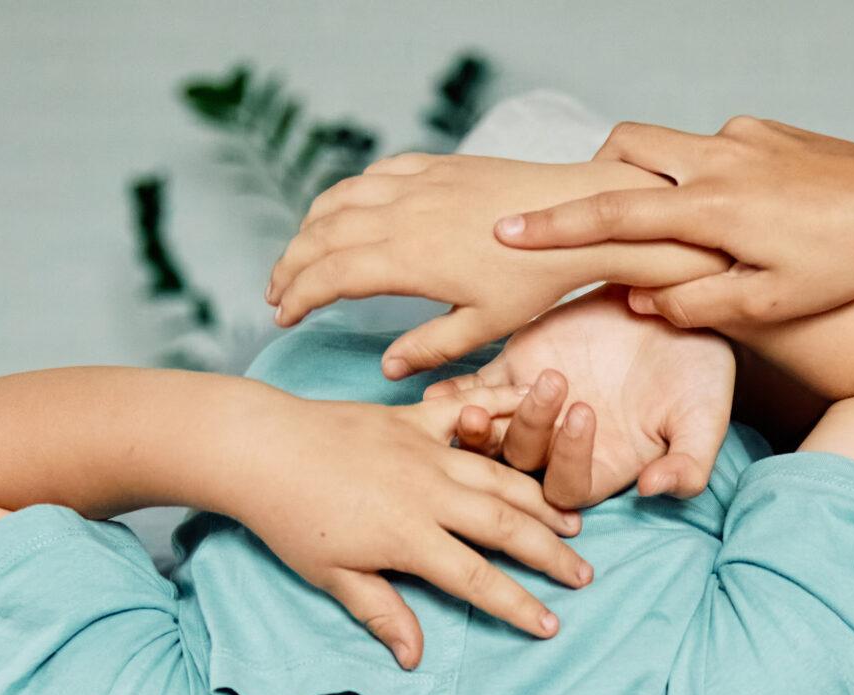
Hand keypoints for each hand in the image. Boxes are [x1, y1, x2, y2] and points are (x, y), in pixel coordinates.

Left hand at [239, 384, 593, 669]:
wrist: (257, 446)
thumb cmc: (287, 518)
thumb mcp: (331, 576)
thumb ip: (382, 613)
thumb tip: (415, 659)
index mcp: (408, 537)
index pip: (477, 579)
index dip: (518, 605)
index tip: (551, 625)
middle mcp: (427, 493)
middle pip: (505, 526)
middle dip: (549, 554)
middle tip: (585, 574)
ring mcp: (424, 451)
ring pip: (498, 475)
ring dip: (540, 499)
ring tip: (571, 520)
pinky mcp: (411, 420)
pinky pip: (467, 415)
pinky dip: (504, 414)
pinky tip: (535, 417)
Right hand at [262, 153, 728, 378]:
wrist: (577, 216)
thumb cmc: (536, 277)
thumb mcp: (485, 326)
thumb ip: (430, 347)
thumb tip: (389, 368)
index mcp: (405, 259)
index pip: (329, 276)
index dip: (298, 296)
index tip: (282, 315)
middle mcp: (400, 214)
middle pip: (321, 235)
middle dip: (291, 264)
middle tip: (276, 292)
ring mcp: (416, 184)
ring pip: (340, 199)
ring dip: (310, 227)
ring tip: (299, 255)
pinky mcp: (435, 165)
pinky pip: (374, 173)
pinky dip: (347, 193)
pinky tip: (343, 210)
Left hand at [432, 288, 733, 504]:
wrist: (676, 308)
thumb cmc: (698, 371)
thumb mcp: (704, 419)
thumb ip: (687, 464)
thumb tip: (653, 490)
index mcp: (602, 468)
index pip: (567, 486)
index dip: (568, 459)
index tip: (587, 411)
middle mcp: (561, 446)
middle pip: (522, 463)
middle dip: (523, 434)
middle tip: (544, 391)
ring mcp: (532, 407)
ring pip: (492, 433)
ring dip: (480, 424)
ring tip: (478, 406)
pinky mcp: (514, 365)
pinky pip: (475, 387)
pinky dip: (456, 393)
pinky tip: (446, 390)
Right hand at [495, 118, 853, 330]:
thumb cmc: (847, 265)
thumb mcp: (771, 305)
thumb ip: (698, 303)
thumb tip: (642, 300)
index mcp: (712, 208)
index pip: (612, 213)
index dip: (553, 227)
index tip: (504, 232)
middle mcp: (717, 159)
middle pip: (624, 149)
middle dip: (597, 179)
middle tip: (599, 223)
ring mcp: (739, 137)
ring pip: (664, 143)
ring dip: (652, 179)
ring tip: (676, 230)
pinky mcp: (762, 130)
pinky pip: (710, 149)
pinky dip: (702, 178)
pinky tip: (741, 217)